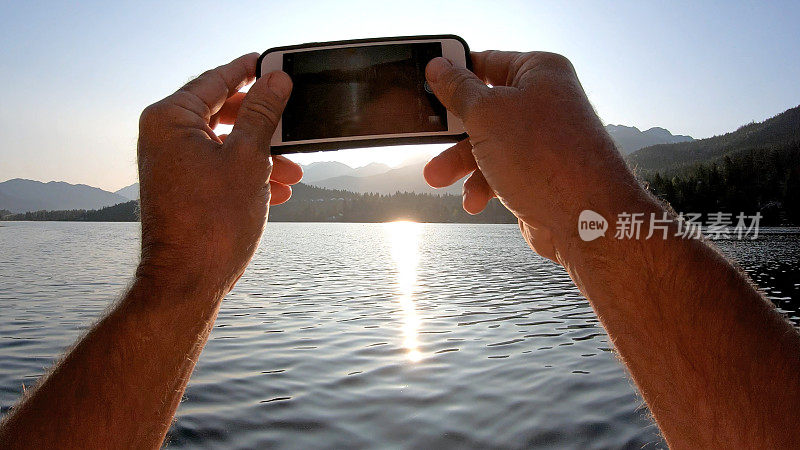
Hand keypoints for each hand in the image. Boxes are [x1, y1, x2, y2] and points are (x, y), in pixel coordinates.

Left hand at [136, 53, 301, 292]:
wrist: (188, 280)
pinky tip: (275, 190)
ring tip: (291, 171)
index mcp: (171, 119)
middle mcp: (164, 137)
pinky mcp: (181, 188)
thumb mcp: (248, 159)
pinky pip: (217, 168)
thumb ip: (263, 114)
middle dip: (262, 125)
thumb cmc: (212, 222)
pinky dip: (246, 175)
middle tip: (290, 122)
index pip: (216, 80)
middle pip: (221, 113)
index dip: (249, 72)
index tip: (274, 66)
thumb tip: (276, 81)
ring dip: (260, 155)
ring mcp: (171, 164)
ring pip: (224, 144)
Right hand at [423, 51, 645, 261]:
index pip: (487, 61)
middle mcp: (544, 102)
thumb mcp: (487, 114)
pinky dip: (483, 184)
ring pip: (487, 144)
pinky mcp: (538, 173)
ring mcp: (542, 140)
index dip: (456, 72)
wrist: (586, 219)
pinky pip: (499, 171)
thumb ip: (458, 90)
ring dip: (461, 163)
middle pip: (483, 108)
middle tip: (425, 137)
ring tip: (437, 178)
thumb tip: (439, 66)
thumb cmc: (544, 157)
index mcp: (539, 72)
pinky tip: (475, 201)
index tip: (427, 83)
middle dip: (454, 130)